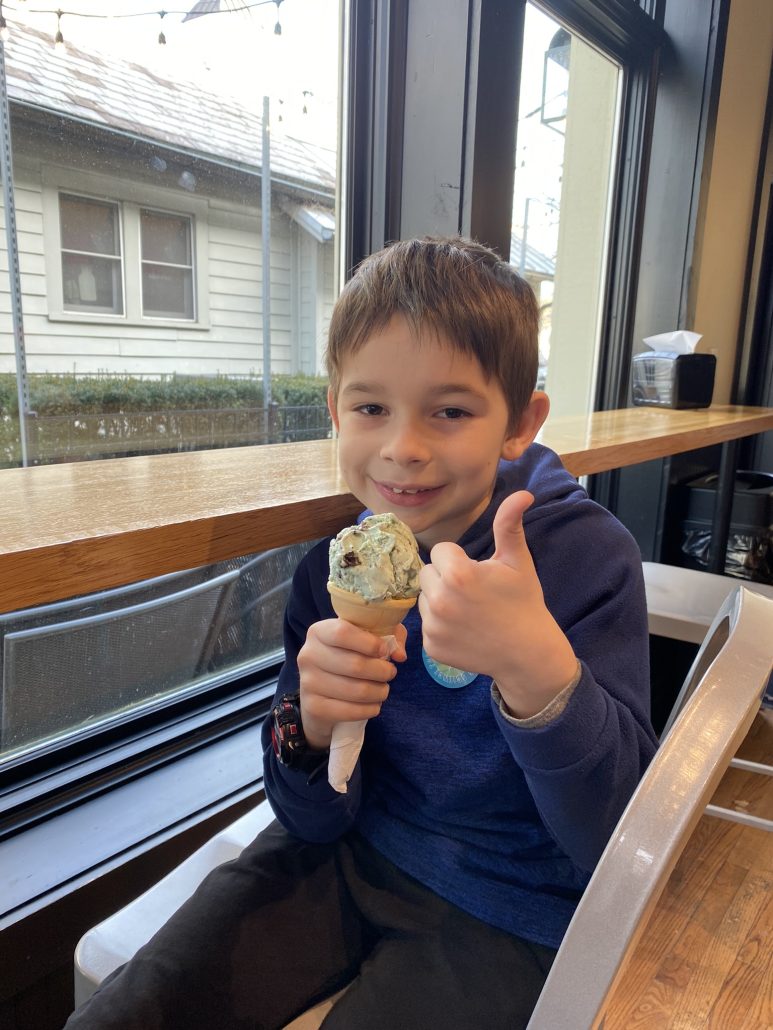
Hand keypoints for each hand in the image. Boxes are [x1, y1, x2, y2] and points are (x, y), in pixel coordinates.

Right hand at [297, 619, 407, 748]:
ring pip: (356, 690)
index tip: (384, 650)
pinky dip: (370, 709)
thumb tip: (399, 655)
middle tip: (390, 673)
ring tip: (383, 689)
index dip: (370, 643)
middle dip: (382, 671)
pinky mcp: (313, 707)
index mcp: (318, 632)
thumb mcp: (367, 639)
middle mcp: (308, 655)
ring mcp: (308, 682)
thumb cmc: (348, 658)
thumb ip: (390, 637)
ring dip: (379, 692)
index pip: (343, 633)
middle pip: (355, 664)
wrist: (320, 694)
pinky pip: (350, 711)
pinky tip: (374, 705)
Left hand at [419, 490, 576, 717]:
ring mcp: (433, 627)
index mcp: (457, 574)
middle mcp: (439, 601)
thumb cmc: (524, 602)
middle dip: (446, 578)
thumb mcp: (518, 561)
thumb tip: (523, 493)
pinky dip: (441, 626)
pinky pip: (426, 624)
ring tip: (469, 611)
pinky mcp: (431, 647)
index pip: (441, 551)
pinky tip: (464, 630)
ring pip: (424, 598)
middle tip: (473, 592)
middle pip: (427, 573)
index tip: (480, 574)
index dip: (460, 560)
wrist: (528, 652)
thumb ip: (509, 524)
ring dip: (440, 600)